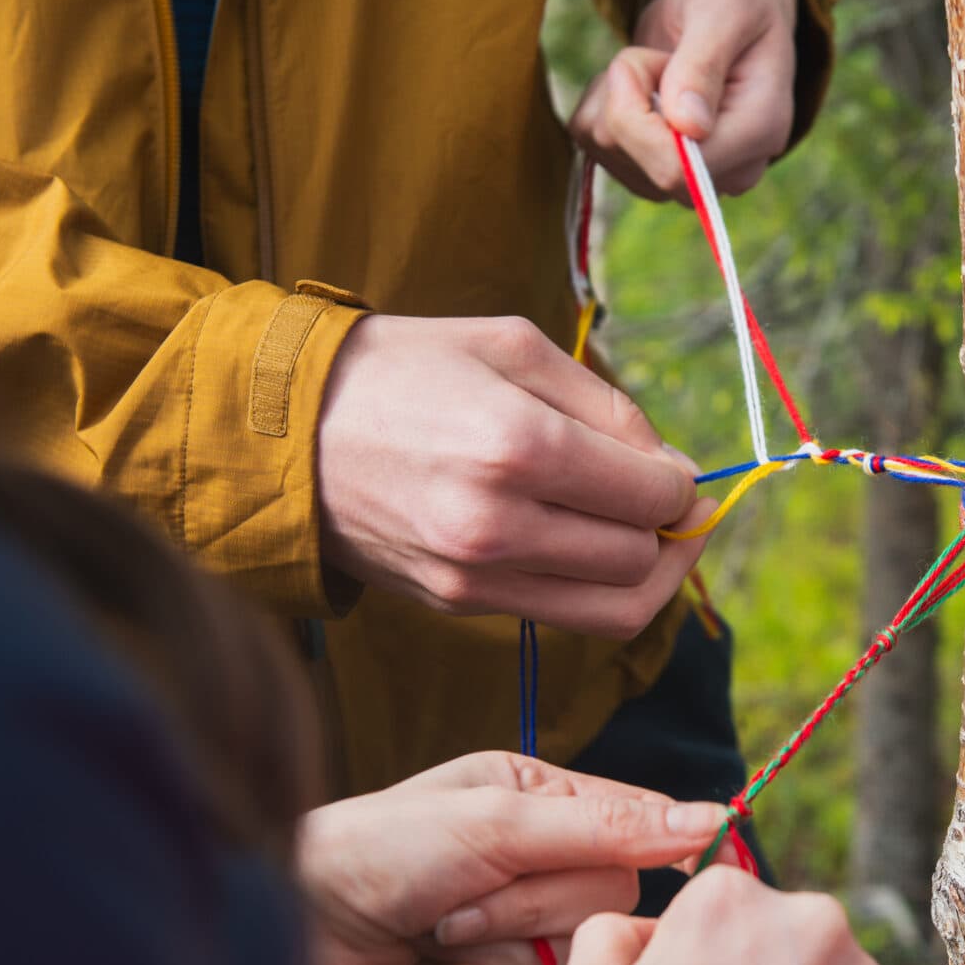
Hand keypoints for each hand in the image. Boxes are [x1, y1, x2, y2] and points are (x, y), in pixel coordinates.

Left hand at [296, 752, 726, 964]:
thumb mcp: (497, 824)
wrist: (293, 939)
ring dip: (497, 957)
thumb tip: (716, 817)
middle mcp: (534, 864)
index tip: (681, 855)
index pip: (634, 826)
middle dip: (530, 910)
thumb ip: (608, 827)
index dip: (644, 844)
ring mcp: (514, 935)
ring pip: (574, 962)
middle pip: (608, 900)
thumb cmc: (378, 855)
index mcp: (538, 800)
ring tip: (433, 942)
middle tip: (458, 904)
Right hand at [315, 313, 713, 631]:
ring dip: (648, 576)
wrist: (285, 430)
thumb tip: (674, 470)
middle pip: (638, 558)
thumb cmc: (406, 370)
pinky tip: (586, 547)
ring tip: (644, 535)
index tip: (670, 468)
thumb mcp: (512, 346)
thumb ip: (608, 406)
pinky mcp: (458, 603)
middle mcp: (498, 523)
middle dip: (667, 530)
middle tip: (661, 498)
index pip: (650, 496)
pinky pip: (562, 617)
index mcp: (518, 445)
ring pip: (615, 611)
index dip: (679, 483)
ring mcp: (474, 575)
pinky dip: (594, 591)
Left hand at [570, 0, 801, 199]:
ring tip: (657, 64)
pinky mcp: (657, 166)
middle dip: (624, 102)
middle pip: (642, 169)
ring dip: (613, 98)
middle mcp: (731, 168)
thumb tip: (688, 126)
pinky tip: (641, 82)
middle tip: (654, 57)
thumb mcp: (723, 9)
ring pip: (611, 156)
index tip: (644, 60)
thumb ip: (703, 64)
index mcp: (759, 132)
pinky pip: (595, 149)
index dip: (637, 117)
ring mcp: (694, 176)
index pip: (678, 169)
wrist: (729, 3)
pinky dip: (602, 106)